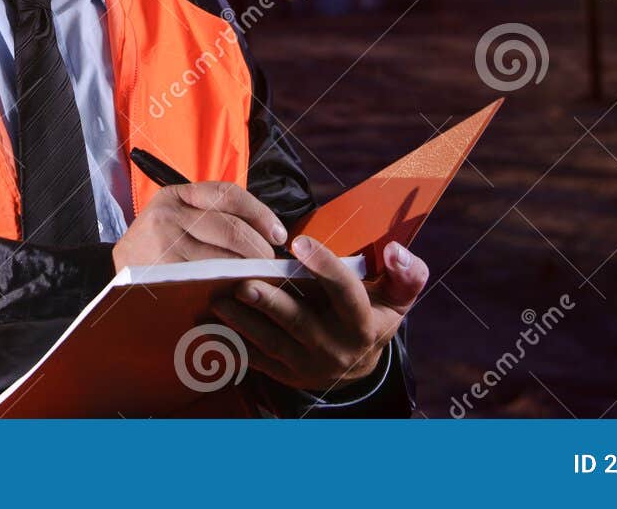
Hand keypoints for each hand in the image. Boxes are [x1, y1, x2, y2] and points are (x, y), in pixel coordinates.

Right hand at [111, 181, 287, 271]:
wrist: (115, 272)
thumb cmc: (157, 245)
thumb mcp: (176, 217)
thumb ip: (213, 215)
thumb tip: (267, 231)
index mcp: (176, 195)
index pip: (229, 194)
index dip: (261, 213)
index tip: (278, 233)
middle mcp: (170, 215)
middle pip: (232, 229)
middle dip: (261, 249)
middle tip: (272, 264)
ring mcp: (166, 245)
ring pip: (224, 257)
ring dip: (249, 271)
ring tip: (261, 278)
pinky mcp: (165, 274)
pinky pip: (208, 279)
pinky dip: (229, 285)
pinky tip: (239, 290)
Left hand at [211, 236, 427, 391]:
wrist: (360, 362)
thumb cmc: (374, 312)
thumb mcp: (399, 295)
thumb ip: (406, 272)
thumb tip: (394, 250)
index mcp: (363, 323)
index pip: (345, 292)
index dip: (324, 266)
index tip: (299, 242)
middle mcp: (337, 349)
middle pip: (300, 323)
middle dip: (270, 303)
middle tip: (243, 283)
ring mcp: (309, 365)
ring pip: (272, 343)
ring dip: (243, 322)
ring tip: (219, 301)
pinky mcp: (286, 375)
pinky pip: (256, 360)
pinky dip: (232, 344)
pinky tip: (211, 326)